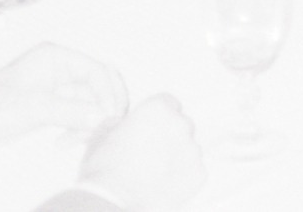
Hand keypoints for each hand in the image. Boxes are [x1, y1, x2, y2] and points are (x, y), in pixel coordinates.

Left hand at [0, 43, 128, 148]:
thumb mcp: (30, 107)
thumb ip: (67, 110)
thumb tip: (101, 117)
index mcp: (56, 58)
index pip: (96, 71)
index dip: (107, 93)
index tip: (109, 118)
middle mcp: (61, 70)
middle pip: (99, 86)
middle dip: (103, 109)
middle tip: (101, 131)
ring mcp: (59, 90)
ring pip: (91, 105)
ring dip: (89, 124)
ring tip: (75, 141)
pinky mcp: (54, 109)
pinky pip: (78, 118)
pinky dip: (77, 131)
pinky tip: (62, 144)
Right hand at [76, 95, 204, 211]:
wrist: (112, 199)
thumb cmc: (104, 167)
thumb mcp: (103, 132)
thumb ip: (121, 120)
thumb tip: (124, 122)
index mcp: (158, 108)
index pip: (170, 103)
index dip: (160, 117)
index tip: (153, 130)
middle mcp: (180, 124)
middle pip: (182, 124)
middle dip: (171, 136)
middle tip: (153, 154)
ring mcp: (192, 149)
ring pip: (189, 149)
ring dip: (177, 156)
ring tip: (155, 172)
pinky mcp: (198, 173)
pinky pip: (194, 170)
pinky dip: (183, 177)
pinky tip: (162, 184)